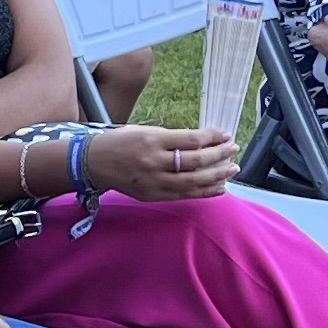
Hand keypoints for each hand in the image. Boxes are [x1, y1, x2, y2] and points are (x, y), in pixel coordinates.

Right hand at [86, 124, 237, 201]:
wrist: (93, 163)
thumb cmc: (121, 143)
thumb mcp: (144, 131)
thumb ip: (172, 137)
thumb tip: (204, 141)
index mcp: (152, 140)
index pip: (191, 139)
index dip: (212, 137)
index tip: (226, 134)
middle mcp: (153, 162)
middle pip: (196, 161)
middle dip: (219, 155)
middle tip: (233, 149)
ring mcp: (153, 181)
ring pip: (194, 181)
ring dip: (217, 175)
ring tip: (232, 169)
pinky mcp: (152, 195)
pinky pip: (184, 195)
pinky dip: (205, 192)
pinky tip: (220, 187)